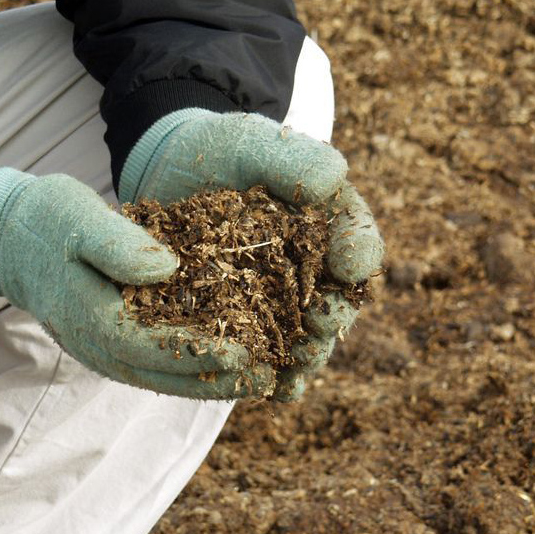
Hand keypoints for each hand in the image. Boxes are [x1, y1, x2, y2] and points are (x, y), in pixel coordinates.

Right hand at [0, 169, 272, 397]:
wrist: (11, 237)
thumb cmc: (48, 220)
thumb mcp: (80, 218)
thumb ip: (119, 245)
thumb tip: (169, 269)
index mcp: (92, 317)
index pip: (152, 347)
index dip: (200, 353)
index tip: (244, 354)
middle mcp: (98, 345)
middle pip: (164, 376)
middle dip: (217, 382)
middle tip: (267, 381)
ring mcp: (104, 349)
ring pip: (163, 379)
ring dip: (211, 384)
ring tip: (259, 383)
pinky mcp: (114, 342)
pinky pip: (157, 366)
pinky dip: (194, 371)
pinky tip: (229, 366)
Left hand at [118, 109, 383, 399]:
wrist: (174, 175)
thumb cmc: (223, 153)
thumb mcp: (253, 144)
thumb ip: (294, 159)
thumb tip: (335, 179)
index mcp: (331, 222)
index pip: (359, 241)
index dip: (360, 254)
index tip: (351, 263)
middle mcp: (316, 268)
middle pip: (340, 298)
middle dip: (334, 315)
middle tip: (322, 325)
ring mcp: (285, 300)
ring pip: (309, 334)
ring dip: (309, 354)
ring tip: (299, 365)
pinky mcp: (250, 323)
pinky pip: (271, 354)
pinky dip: (276, 375)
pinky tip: (273, 390)